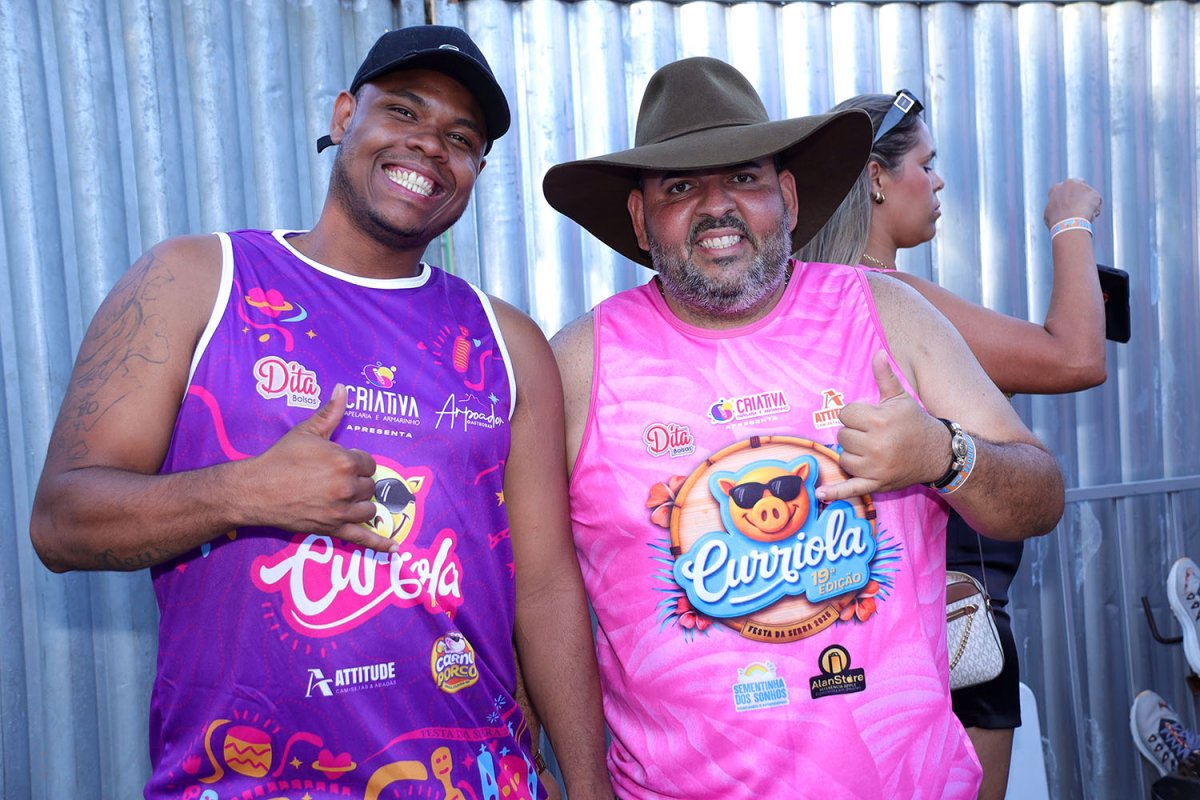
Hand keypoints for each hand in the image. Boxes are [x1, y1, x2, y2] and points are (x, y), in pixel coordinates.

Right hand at [244, 384, 396, 551]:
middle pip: (370, 487)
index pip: (369, 464)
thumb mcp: (306, 432)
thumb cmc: (281, 459)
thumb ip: (330, 412)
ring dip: (362, 505)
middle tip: (336, 481)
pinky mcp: (333, 529)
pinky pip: (363, 538)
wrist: (256, 490)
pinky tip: (394, 549)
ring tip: (346, 500)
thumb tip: (343, 389)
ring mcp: (341, 511)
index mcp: (346, 461)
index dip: (356, 463)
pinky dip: (380, 544)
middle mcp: (347, 487)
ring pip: (369, 509)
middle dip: (358, 483)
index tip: (341, 464)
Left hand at [816, 351, 948, 502]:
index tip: (869, 417)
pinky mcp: (875, 484)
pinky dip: (835, 493)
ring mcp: (875, 467)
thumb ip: (885, 376)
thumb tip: (878, 352)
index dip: (855, 415)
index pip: (845, 414)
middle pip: (842, 436)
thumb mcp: (900, 398)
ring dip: (852, 454)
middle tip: (873, 434)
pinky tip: (819, 494)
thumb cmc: (915, 422)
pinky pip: (850, 489)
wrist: (937, 453)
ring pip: (843, 458)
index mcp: (879, 421)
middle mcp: (875, 445)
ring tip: (872, 449)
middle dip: (854, 434)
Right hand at [1043, 178, 1102, 227]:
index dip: (1067, 197)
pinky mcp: (1094, 193)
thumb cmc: (1056, 221)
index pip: (1063, 189)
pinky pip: (1096, 201)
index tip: (1068, 204)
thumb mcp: (1049, 213)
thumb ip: (1055, 207)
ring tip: (1083, 217)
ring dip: (1087, 204)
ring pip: (1087, 195)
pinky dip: (1094, 209)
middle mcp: (1069, 183)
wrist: (1069, 223)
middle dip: (1079, 195)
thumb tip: (1057, 210)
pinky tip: (1089, 216)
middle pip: (1078, 187)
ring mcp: (1082, 187)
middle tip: (1079, 208)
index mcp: (1056, 188)